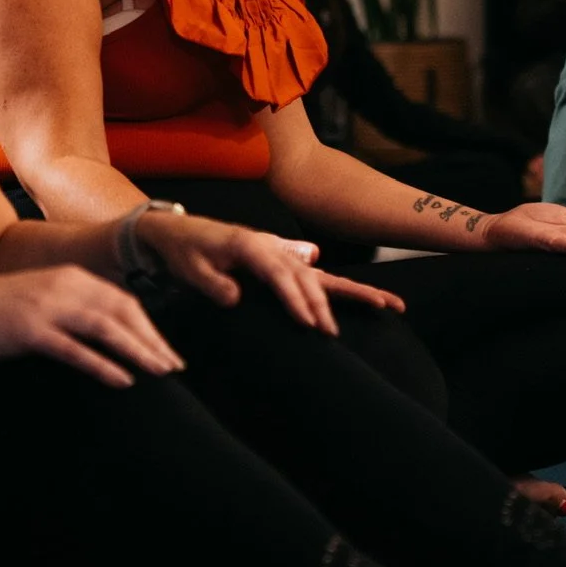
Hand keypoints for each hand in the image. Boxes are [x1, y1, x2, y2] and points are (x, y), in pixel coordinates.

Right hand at [0, 266, 182, 388]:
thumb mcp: (41, 296)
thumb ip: (71, 304)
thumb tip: (105, 328)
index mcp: (70, 277)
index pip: (122, 300)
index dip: (148, 326)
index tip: (166, 349)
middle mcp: (64, 286)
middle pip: (122, 312)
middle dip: (152, 340)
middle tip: (174, 366)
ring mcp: (48, 307)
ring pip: (105, 328)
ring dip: (137, 350)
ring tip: (159, 371)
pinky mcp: (31, 330)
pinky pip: (75, 349)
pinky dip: (102, 365)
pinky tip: (122, 379)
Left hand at [139, 214, 403, 335]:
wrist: (181, 232)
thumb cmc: (186, 251)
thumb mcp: (191, 269)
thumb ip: (214, 284)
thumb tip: (236, 297)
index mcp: (250, 246)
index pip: (279, 275)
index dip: (295, 299)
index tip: (308, 323)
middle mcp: (272, 248)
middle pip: (306, 277)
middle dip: (323, 304)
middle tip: (332, 333)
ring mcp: (282, 255)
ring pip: (320, 275)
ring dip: (350, 292)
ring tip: (385, 305)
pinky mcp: (284, 263)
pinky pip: (317, 276)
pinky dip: (343, 287)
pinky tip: (372, 298)